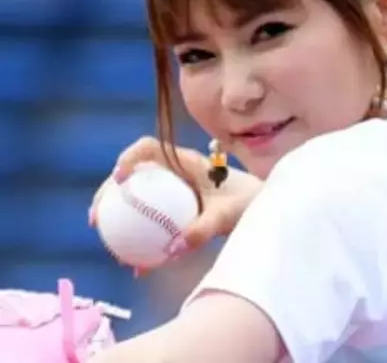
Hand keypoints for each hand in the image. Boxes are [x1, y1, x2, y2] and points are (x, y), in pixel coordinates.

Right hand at [88, 137, 261, 272]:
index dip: (128, 157)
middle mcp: (175, 172)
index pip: (149, 147)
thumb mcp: (227, 214)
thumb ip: (204, 228)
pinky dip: (143, 237)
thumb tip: (172, 249)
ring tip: (110, 246)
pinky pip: (153, 220)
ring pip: (139, 199)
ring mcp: (174, 191)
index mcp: (186, 161)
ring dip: (120, 218)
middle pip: (133, 174)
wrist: (262, 206)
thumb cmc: (247, 201)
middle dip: (109, 192)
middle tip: (96, 218)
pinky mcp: (177, 209)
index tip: (118, 179)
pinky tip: (138, 266)